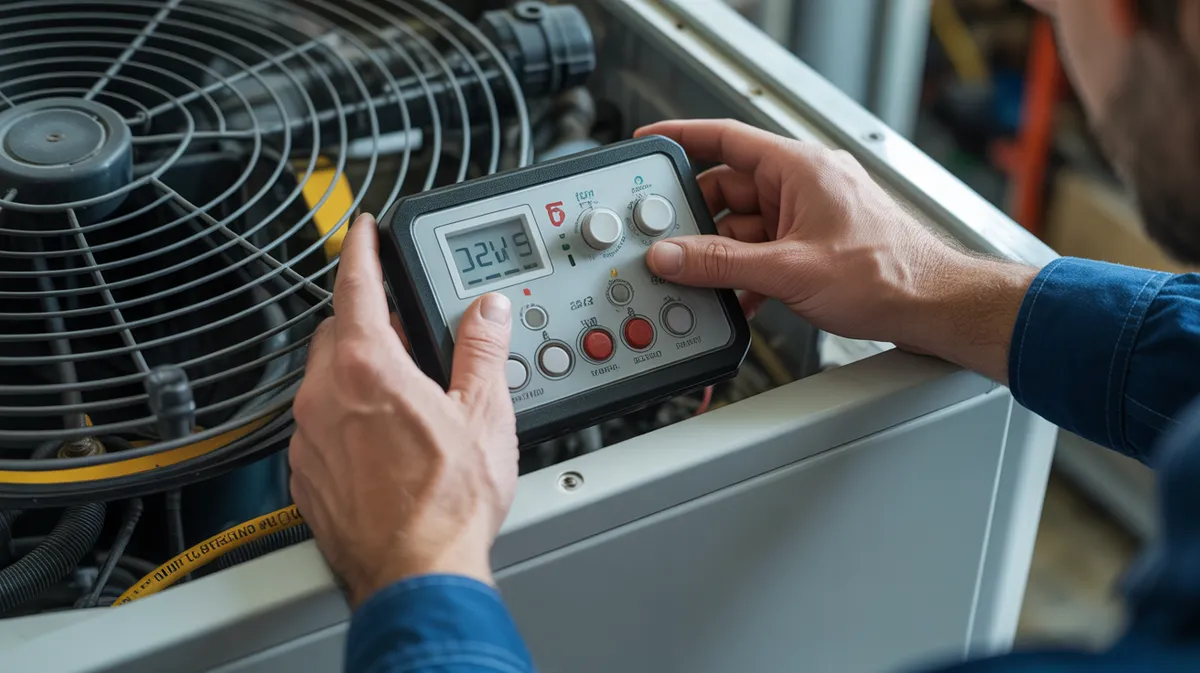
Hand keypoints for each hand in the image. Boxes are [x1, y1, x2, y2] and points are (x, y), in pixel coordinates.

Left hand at [288, 214, 518, 607]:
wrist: (416, 575)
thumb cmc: (447, 505)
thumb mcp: (484, 414)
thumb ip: (481, 350)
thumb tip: (486, 312)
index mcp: (367, 367)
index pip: (353, 284)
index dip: (360, 248)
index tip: (361, 230)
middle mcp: (324, 396)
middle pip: (334, 332)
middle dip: (363, 321)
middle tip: (400, 330)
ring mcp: (308, 439)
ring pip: (323, 382)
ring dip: (355, 376)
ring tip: (402, 396)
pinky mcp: (304, 477)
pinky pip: (318, 429)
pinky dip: (343, 421)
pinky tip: (380, 445)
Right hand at [636, 119, 1037, 381]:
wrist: (933, 307)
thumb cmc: (889, 274)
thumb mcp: (788, 270)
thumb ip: (721, 264)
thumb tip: (673, 255)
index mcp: (799, 168)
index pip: (726, 138)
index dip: (681, 138)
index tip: (649, 145)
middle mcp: (802, 184)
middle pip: (727, 191)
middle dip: (699, 223)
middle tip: (671, 245)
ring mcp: (808, 215)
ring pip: (743, 228)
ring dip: (724, 257)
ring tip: (709, 282)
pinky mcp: (813, 244)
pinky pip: (763, 250)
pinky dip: (747, 273)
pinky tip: (739, 298)